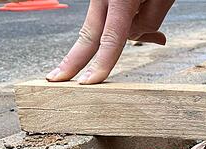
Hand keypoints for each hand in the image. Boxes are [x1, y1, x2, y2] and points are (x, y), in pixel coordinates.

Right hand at [46, 0, 174, 83]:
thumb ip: (150, 19)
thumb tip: (134, 38)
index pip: (111, 39)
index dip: (100, 64)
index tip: (87, 83)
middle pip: (88, 34)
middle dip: (73, 60)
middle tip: (55, 80)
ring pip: (101, 25)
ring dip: (118, 33)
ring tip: (147, 2)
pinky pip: (108, 15)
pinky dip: (121, 21)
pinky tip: (142, 2)